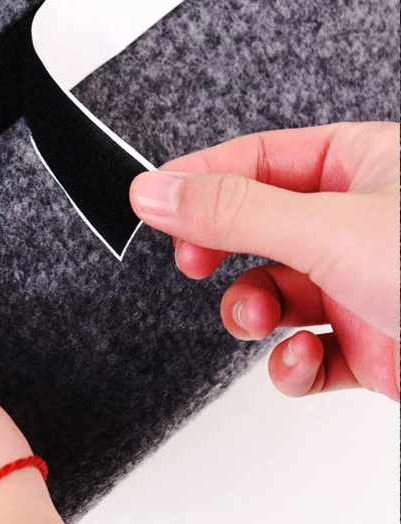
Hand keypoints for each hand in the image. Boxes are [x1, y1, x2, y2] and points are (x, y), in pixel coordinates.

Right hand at [130, 122, 399, 400]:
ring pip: (275, 292)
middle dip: (222, 251)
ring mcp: (364, 284)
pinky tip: (301, 361)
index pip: (254, 159)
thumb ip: (233, 211)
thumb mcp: (330, 230)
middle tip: (192, 261)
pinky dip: (293, 363)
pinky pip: (309, 350)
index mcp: (360, 167)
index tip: (151, 199)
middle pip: (256, 226)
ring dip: (253, 311)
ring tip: (256, 320)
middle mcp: (359, 222)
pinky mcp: (372, 344)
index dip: (198, 178)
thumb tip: (156, 191)